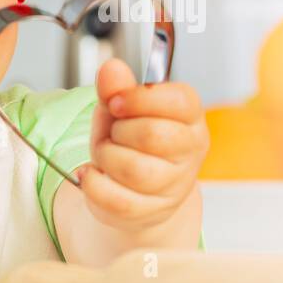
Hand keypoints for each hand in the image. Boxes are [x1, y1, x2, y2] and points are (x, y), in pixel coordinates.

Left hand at [80, 58, 208, 232]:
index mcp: (190, 117)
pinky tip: (92, 175)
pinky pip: (117, 200)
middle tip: (112, 133)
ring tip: (105, 154)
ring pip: (135, 169)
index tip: (116, 102)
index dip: (140, 98)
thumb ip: (117, 87)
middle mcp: (190, 151)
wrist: (136, 189)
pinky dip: (94, 185)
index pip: (179, 101)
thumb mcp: (121, 107)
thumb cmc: (132, 141)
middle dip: (118, 131)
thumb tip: (111, 69)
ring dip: (106, 158)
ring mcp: (175, 186)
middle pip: (152, 135)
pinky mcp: (152, 213)